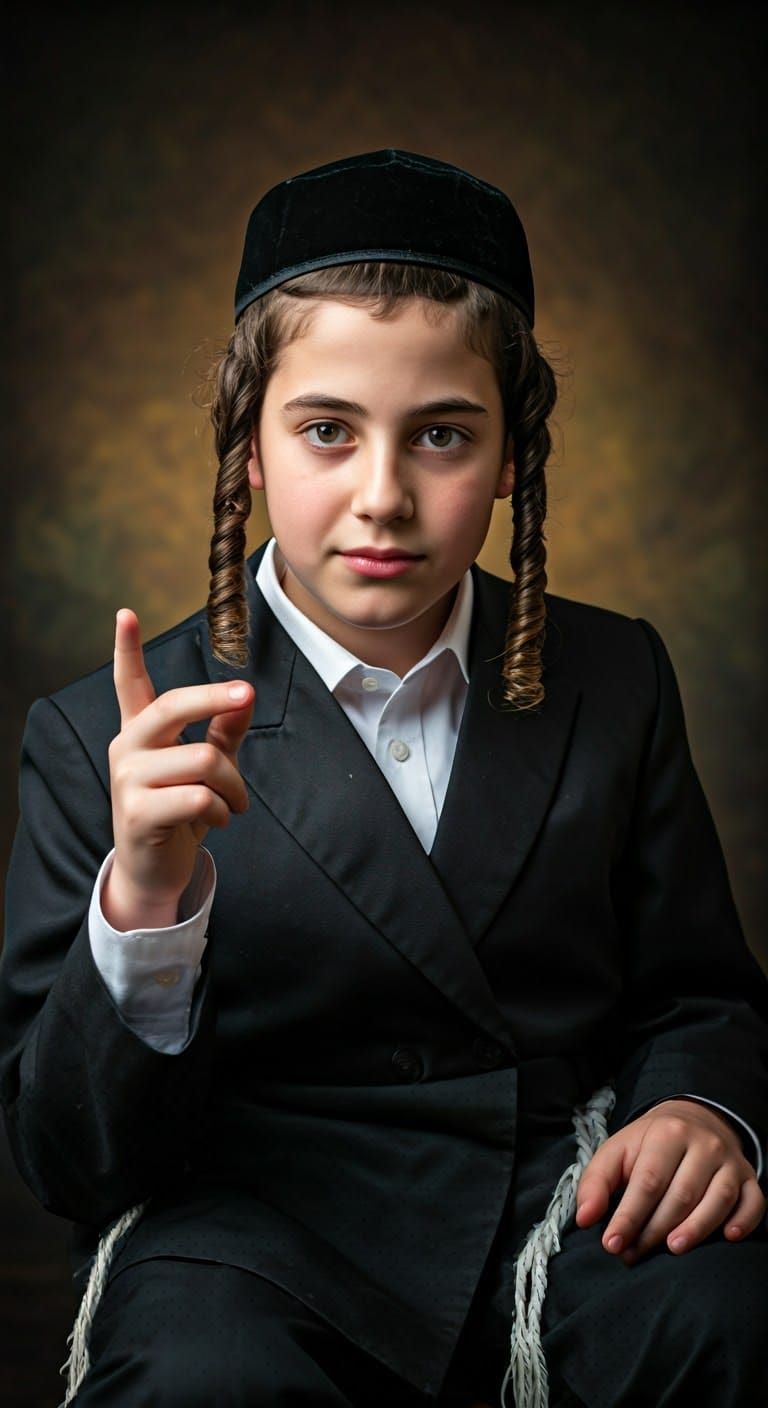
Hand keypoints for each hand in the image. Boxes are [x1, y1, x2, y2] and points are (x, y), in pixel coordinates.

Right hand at [104, 607, 253, 928]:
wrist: (157, 869)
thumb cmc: (183, 809)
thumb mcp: (209, 766)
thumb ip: (224, 731)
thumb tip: (246, 695)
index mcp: (141, 731)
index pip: (130, 683)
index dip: (127, 648)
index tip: (125, 613)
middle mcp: (127, 747)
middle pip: (174, 706)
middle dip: (216, 698)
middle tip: (247, 694)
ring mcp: (127, 780)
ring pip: (202, 760)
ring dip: (234, 785)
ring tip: (236, 803)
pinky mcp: (137, 813)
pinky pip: (200, 797)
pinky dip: (223, 810)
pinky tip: (218, 820)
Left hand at [575, 1098, 764, 1263]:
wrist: (692, 1121)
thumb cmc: (648, 1146)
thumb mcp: (617, 1152)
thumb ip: (596, 1182)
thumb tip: (585, 1218)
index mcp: (667, 1133)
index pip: (648, 1180)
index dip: (629, 1216)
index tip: (612, 1244)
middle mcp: (703, 1144)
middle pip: (681, 1194)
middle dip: (656, 1229)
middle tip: (634, 1254)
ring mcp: (730, 1161)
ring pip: (718, 1199)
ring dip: (697, 1228)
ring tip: (673, 1249)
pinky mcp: (749, 1178)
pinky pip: (754, 1202)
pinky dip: (743, 1221)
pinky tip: (728, 1237)